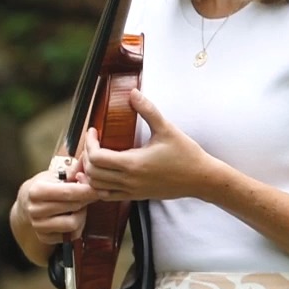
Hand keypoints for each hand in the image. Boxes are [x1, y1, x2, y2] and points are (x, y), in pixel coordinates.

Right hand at [14, 155, 98, 245]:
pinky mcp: (44, 238)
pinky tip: (73, 217)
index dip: (89, 191)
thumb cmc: (44, 186)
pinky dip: (77, 227)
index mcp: (36, 191)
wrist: (26, 204)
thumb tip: (88, 163)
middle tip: (92, 195)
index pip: (69, 192)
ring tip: (80, 207)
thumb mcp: (54, 175)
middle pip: (74, 207)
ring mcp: (38, 225)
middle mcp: (34, 209)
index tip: (102, 189)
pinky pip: (71, 236)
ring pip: (73, 224)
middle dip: (87, 200)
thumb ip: (73, 171)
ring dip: (82, 215)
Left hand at [78, 89, 214, 202]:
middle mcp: (129, 180)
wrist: (201, 179)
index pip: (96, 157)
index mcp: (133, 163)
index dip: (90, 143)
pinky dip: (98, 186)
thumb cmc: (186, 154)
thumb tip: (133, 92)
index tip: (94, 131)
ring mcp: (132, 190)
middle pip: (92, 172)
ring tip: (95, 156)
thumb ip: (148, 110)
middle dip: (87, 156)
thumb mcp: (167, 129)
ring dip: (90, 172)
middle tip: (93, 142)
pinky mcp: (136, 196)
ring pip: (97, 186)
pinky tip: (102, 174)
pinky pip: (108, 196)